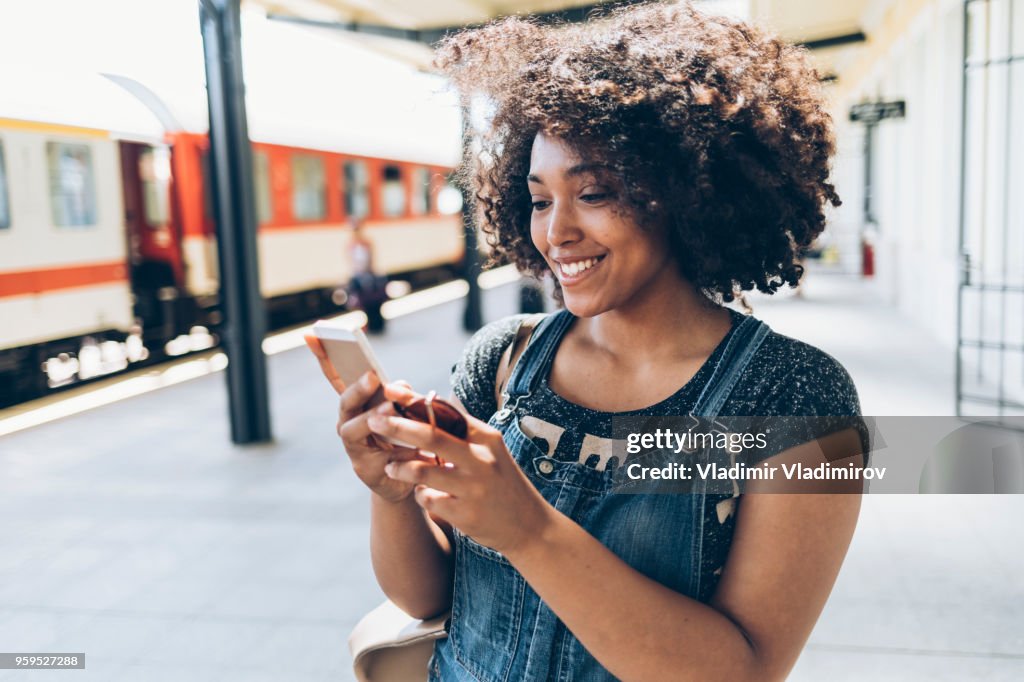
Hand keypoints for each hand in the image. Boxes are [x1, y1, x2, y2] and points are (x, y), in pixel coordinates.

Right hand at [304, 334, 435, 503]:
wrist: (410, 478)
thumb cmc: (405, 437)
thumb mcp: (406, 411)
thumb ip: (402, 396)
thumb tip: (398, 387)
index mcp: (356, 404)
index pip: (337, 378)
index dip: (324, 357)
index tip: (312, 335)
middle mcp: (348, 422)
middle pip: (345, 402)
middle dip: (357, 388)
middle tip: (372, 376)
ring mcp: (353, 447)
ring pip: (354, 429)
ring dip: (372, 417)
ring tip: (389, 409)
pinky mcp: (366, 469)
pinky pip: (379, 456)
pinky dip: (397, 450)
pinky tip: (413, 447)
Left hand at [367, 408, 555, 555]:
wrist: (529, 525)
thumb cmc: (502, 482)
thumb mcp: (491, 451)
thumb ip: (463, 431)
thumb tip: (430, 403)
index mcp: (486, 438)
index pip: (446, 412)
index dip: (415, 401)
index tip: (390, 391)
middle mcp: (481, 460)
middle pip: (431, 436)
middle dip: (397, 426)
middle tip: (373, 420)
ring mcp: (474, 488)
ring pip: (423, 471)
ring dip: (401, 466)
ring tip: (390, 466)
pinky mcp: (466, 514)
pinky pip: (428, 499)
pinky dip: (420, 495)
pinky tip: (422, 494)